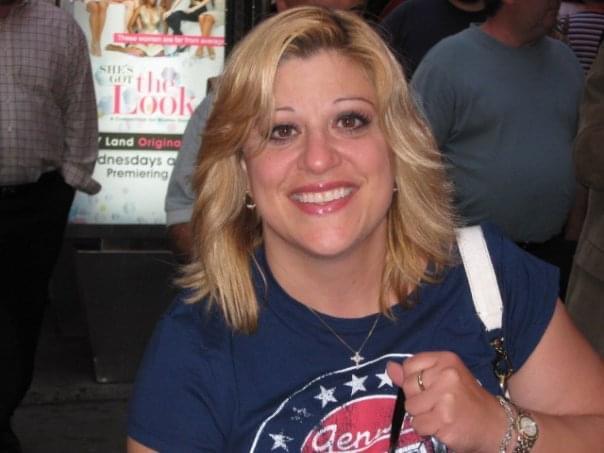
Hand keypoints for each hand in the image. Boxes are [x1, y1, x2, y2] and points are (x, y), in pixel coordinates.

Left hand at [387, 352, 506, 452]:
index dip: (414, 380)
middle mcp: (447, 375)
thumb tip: (390, 367)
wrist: (495, 425)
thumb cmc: (467, 400)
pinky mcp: (445, 420)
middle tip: (437, 404)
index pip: (409, 365)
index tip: (430, 387)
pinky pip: (418, 425)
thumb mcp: (444, 378)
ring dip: (421, 416)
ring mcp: (446, 398)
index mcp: (446, 359)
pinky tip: (442, 426)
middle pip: (408, 386)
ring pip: (411, 408)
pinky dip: (427, 429)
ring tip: (440, 415)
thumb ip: (416, 373)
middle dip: (417, 399)